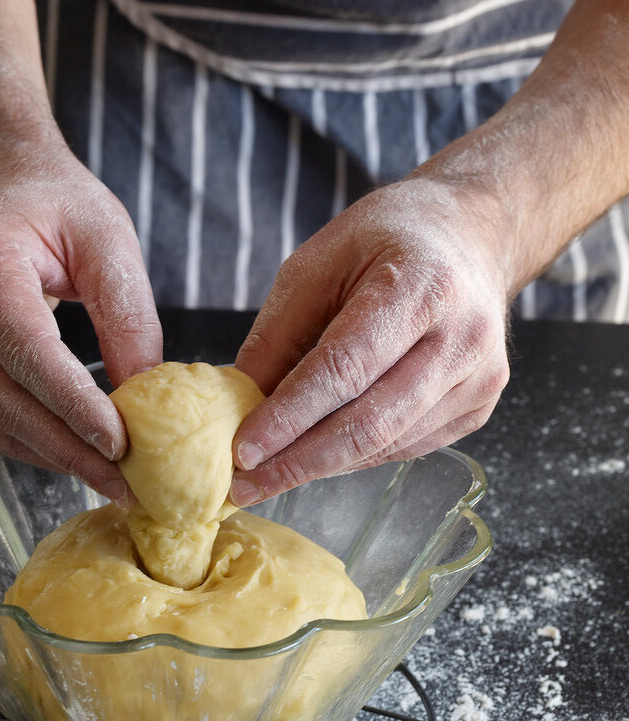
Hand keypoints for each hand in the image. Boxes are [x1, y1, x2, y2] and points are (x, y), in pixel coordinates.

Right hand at [0, 144, 161, 503]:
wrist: (6, 186)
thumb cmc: (59, 204)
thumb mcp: (109, 240)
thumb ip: (127, 315)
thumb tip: (144, 396)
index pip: (28, 353)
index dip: (74, 405)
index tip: (122, 443)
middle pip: (8, 400)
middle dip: (71, 448)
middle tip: (127, 482)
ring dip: (57, 457)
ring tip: (113, 480)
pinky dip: (40, 445)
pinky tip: (82, 458)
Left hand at [230, 177, 511, 504]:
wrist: (472, 235)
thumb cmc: (388, 241)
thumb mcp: (318, 264)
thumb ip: (278, 334)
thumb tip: (240, 403)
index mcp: (420, 287)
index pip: (346, 368)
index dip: (291, 416)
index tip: (243, 451)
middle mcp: (462, 337)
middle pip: (370, 421)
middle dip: (299, 461)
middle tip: (246, 486)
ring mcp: (479, 377)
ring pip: (387, 443)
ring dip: (321, 466)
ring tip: (268, 475)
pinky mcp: (480, 404)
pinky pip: (407, 446)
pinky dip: (355, 457)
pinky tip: (317, 456)